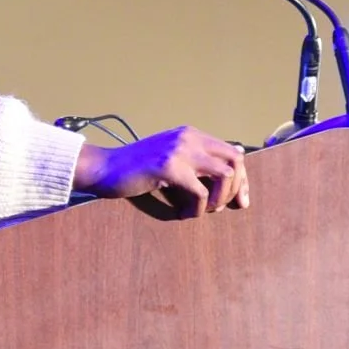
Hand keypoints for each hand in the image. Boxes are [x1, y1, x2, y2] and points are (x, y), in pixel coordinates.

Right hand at [71, 126, 249, 217]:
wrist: (106, 168)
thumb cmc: (137, 167)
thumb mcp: (172, 156)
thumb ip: (199, 156)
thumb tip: (238, 154)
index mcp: (191, 134)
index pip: (232, 152)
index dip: (242, 178)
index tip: (241, 200)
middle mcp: (189, 138)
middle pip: (235, 160)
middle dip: (238, 187)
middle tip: (232, 207)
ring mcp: (179, 151)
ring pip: (225, 175)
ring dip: (221, 198)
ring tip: (206, 210)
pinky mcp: (169, 168)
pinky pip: (200, 193)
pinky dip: (198, 209)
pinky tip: (184, 214)